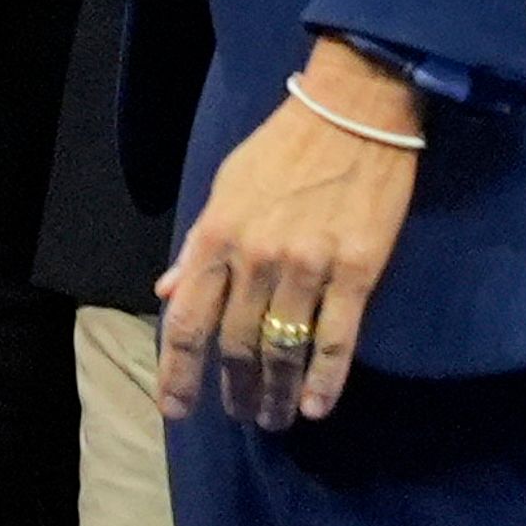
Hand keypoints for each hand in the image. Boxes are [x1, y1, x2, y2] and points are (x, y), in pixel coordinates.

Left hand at [155, 37, 420, 431]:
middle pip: (235, 346)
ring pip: (283, 350)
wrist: (356, 108)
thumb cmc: (285, 146)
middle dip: (234, 390)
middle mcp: (256, 258)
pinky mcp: (358, 268)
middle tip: (241, 414)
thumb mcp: (227, 185)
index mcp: (218, 236)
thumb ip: (197, 244)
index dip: (178, 374)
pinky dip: (324, 380)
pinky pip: (337, 338)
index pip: (186, 322)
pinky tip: (315, 406)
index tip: (177, 408)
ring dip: (275, 394)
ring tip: (275, 418)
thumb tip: (167, 291)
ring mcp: (308, 266)